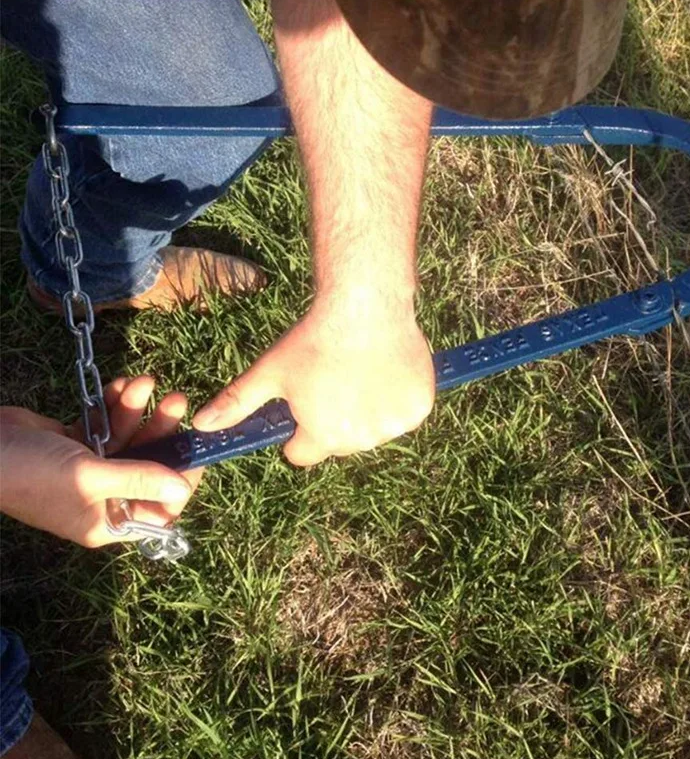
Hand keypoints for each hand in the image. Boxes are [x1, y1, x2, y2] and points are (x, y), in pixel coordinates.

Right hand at [0, 376, 202, 547]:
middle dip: (161, 431)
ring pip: (128, 438)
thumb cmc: (29, 472)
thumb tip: (183, 489)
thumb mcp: (89, 477)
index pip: (160, 509)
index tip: (196, 450)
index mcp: (108, 520)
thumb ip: (138, 479)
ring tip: (145, 382)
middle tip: (176, 399)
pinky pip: (106, 423)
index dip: (182, 482)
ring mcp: (89, 468)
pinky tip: (121, 384)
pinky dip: (114, 405)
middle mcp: (103, 498)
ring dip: (136, 409)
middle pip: (147, 465)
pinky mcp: (76, 443)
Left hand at [193, 294, 434, 465]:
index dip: (299, 432)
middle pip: (341, 442)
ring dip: (369, 411)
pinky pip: (403, 415)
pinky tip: (386, 370)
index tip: (305, 406)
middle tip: (335, 380)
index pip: (303, 453)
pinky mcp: (418, 410)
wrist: (367, 305)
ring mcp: (393, 426)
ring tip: (361, 371)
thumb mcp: (271, 370)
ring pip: (375, 429)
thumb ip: (237, 402)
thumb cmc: (314, 338)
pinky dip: (397, 400)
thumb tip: (202, 427)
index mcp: (323, 436)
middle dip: (335, 420)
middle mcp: (360, 439)